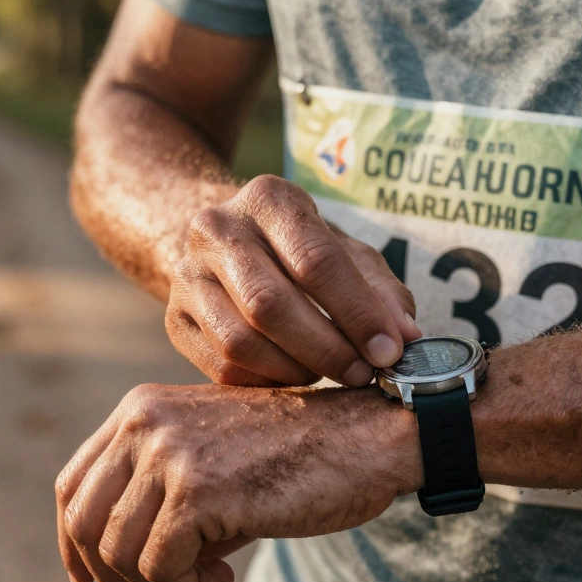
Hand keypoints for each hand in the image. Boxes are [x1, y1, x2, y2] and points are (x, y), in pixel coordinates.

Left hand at [55, 383, 418, 581]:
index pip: (72, 485)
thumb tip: (109, 570)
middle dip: (112, 576)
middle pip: (84, 522)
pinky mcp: (198, 490)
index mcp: (142, 409)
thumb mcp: (213, 462)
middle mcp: (145, 423)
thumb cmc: (300, 454)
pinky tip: (223, 577)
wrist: (367, 437)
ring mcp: (169, 453)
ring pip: (118, 552)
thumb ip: (158, 497)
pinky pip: (159, 568)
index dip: (72, 543)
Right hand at [165, 175, 421, 387]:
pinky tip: (292, 374)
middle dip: (326, 348)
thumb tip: (406, 337)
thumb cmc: (297, 249)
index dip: (357, 312)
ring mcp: (187, 275)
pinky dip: (266, 382)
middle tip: (361, 373)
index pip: (315, 260)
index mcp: (268, 199)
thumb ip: (380, 291)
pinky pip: (222, 367)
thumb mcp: (345, 252)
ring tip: (326, 372)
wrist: (220, 244)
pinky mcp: (175, 320)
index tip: (389, 351)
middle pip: (270, 304)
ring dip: (294, 368)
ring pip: (240, 341)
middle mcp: (217, 229)